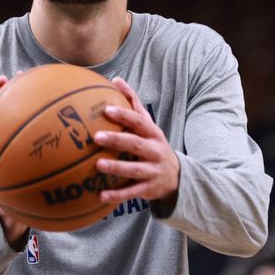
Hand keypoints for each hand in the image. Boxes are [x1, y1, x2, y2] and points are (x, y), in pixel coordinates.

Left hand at [94, 77, 180, 207]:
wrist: (177, 177)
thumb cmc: (153, 144)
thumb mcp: (148, 125)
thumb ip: (133, 103)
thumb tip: (116, 79)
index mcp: (153, 134)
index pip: (139, 122)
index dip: (124, 115)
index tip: (106, 109)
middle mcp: (155, 151)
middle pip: (136, 144)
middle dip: (117, 140)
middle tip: (96, 137)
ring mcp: (152, 171)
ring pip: (134, 169)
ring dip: (116, 167)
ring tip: (98, 165)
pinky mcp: (148, 189)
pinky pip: (131, 192)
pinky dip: (117, 195)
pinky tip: (100, 196)